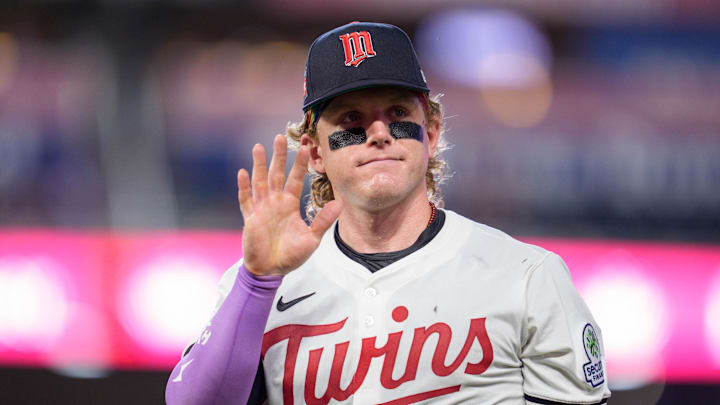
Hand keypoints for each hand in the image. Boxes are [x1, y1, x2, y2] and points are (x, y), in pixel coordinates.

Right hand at [237, 135, 341, 275]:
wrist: (271, 271)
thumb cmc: (291, 256)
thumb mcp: (311, 240)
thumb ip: (322, 221)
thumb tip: (339, 204)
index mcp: (290, 205)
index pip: (296, 180)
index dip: (299, 164)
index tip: (305, 148)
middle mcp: (275, 203)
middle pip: (276, 174)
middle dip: (278, 156)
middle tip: (280, 137)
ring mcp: (261, 209)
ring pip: (260, 181)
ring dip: (259, 165)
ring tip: (259, 147)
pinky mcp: (249, 219)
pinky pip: (245, 200)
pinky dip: (243, 187)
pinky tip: (243, 173)